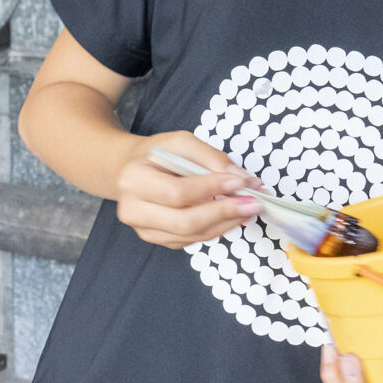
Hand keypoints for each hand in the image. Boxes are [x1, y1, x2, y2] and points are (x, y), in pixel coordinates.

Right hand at [114, 133, 262, 248]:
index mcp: (133, 180)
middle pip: (185, 221)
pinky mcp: (157, 239)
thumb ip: (210, 157)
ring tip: (249, 208)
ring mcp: (144, 230)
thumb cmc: (155, 154)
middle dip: (224, 213)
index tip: (241, 181)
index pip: (177, 192)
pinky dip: (217, 229)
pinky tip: (233, 216)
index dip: (211, 188)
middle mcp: (133, 210)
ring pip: (192, 235)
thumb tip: (242, 178)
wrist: (128, 171)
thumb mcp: (180, 142)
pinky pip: (192, 240)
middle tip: (254, 202)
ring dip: (226, 223)